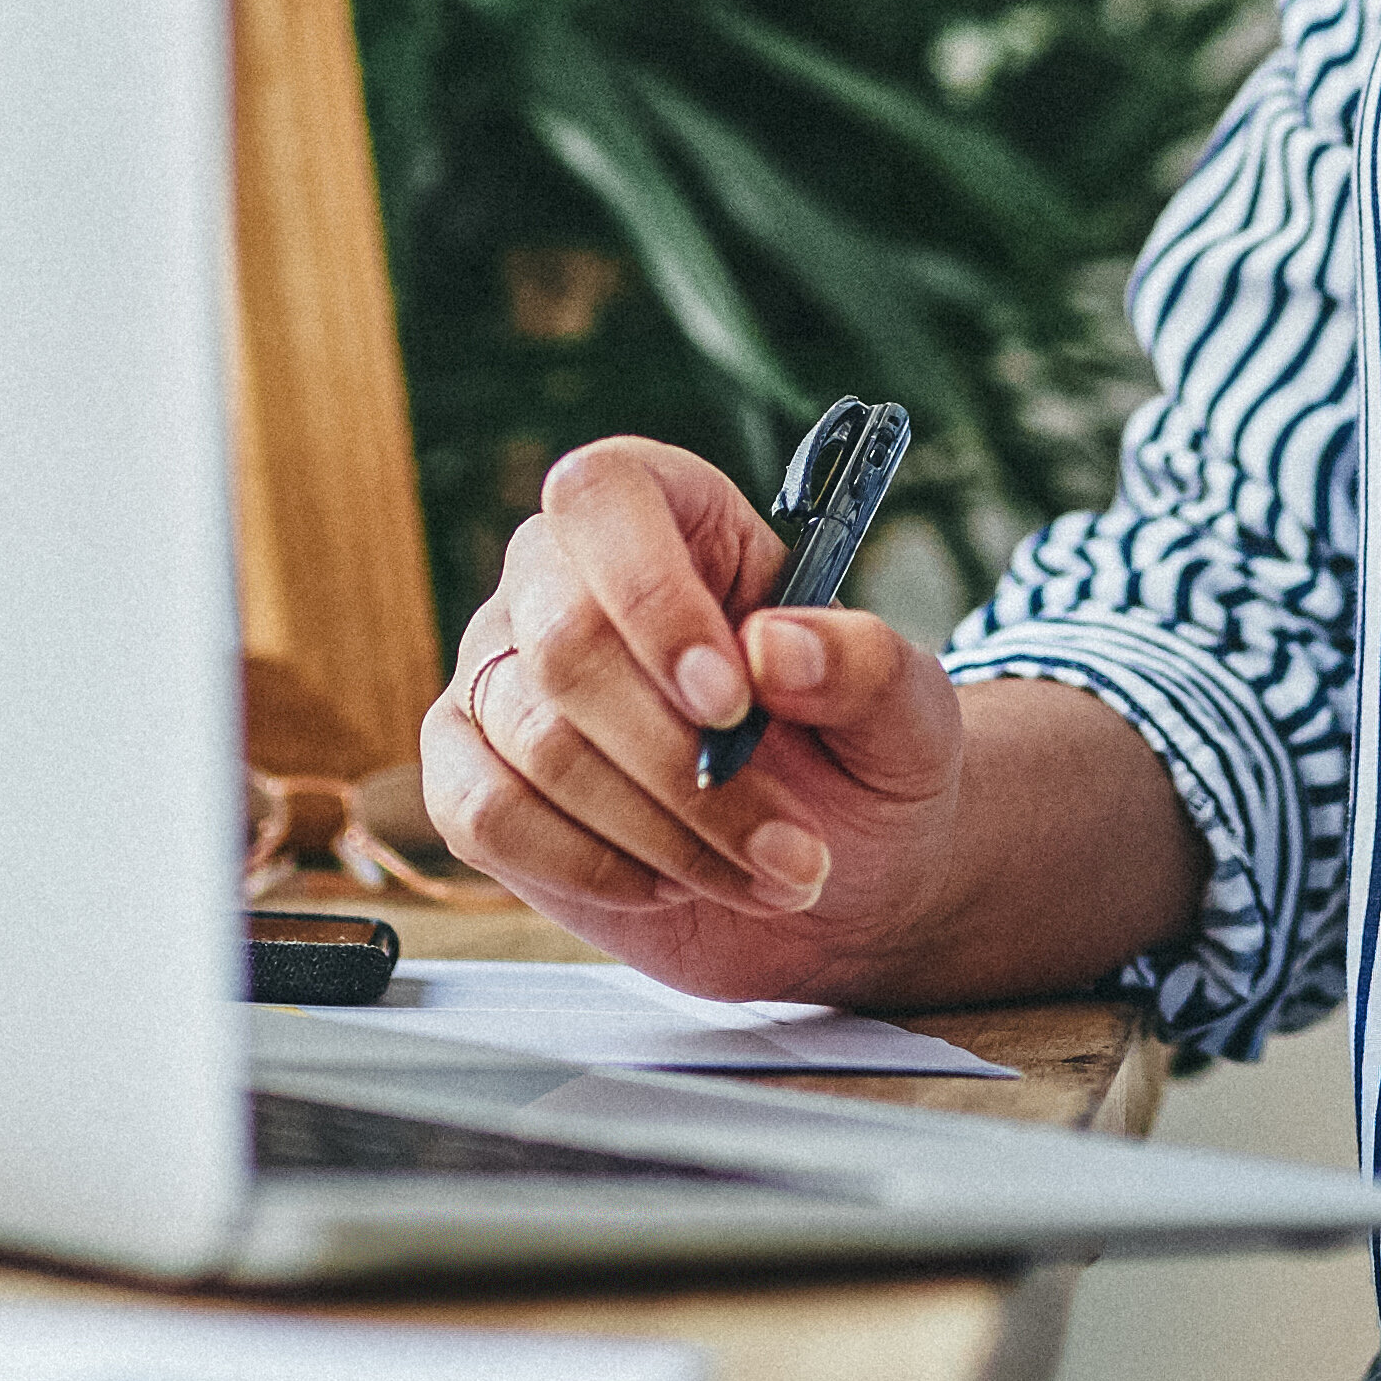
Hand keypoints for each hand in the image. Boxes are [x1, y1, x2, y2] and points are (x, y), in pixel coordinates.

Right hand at [421, 434, 967, 1001]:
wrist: (840, 879)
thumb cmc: (865, 764)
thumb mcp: (908, 713)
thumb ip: (864, 665)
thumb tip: (775, 647)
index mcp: (671, 514)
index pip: (604, 497)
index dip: (651, 593)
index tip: (731, 701)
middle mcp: (563, 578)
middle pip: (563, 640)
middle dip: (677, 762)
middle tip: (789, 841)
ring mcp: (502, 676)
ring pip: (535, 742)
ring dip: (663, 831)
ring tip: (767, 873)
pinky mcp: (472, 776)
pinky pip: (480, 813)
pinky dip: (584, 864)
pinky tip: (664, 883)